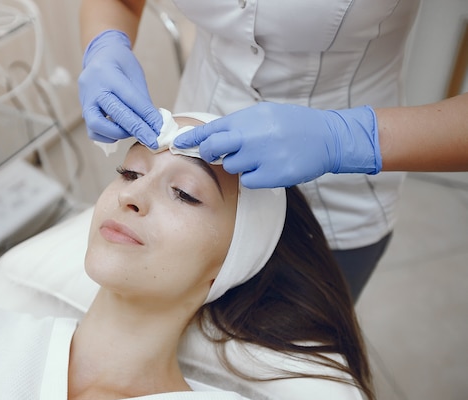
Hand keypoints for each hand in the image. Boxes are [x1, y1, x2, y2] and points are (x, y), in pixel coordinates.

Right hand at [78, 30, 161, 147]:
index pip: (131, 99)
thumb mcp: (135, 74)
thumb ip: (142, 99)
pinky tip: (120, 131)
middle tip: (153, 141)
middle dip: (138, 130)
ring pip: (98, 125)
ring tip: (134, 132)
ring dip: (120, 133)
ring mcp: (85, 100)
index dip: (147, 117)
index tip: (160, 130)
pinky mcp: (83, 110)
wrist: (100, 55)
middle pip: (116, 113)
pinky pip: (93, 131)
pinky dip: (108, 136)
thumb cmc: (120, 64)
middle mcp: (94, 87)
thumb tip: (154, 124)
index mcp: (109, 73)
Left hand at [173, 103, 381, 187]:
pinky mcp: (272, 175)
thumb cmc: (294, 124)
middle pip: (214, 149)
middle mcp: (252, 136)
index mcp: (249, 118)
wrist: (328, 138)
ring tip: (261, 155)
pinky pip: (249, 181)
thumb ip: (238, 124)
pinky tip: (270, 167)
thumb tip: (211, 134)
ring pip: (232, 167)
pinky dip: (255, 176)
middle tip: (220, 153)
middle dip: (211, 152)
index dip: (191, 138)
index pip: (211, 129)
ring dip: (240, 164)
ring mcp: (262, 157)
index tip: (175, 144)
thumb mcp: (265, 114)